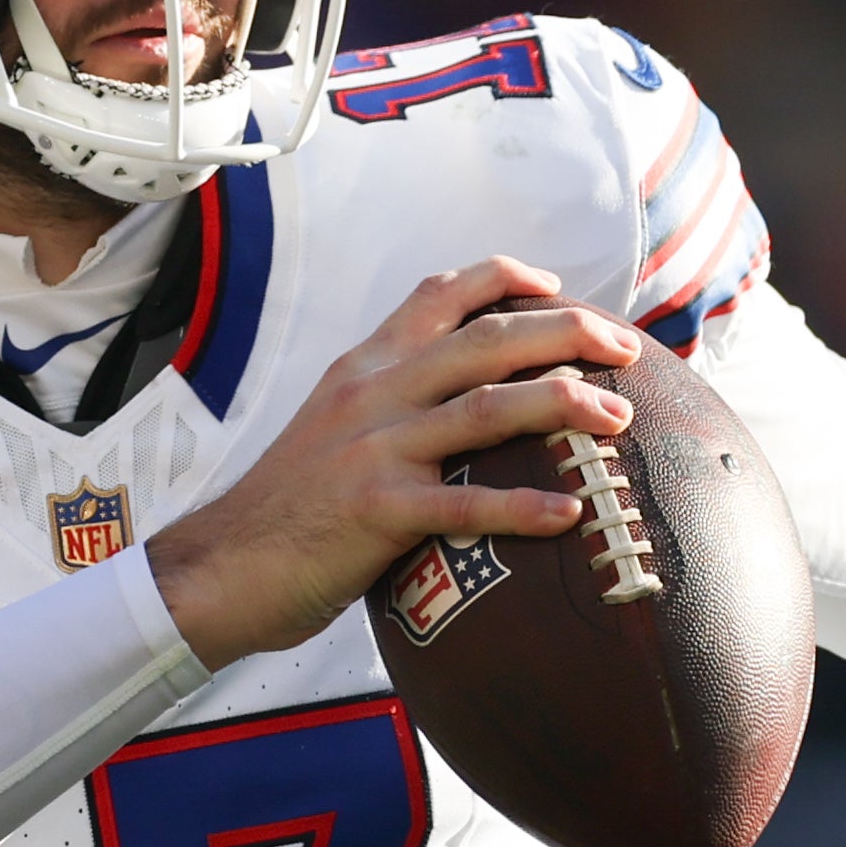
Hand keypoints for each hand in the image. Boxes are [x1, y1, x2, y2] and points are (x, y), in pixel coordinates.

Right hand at [149, 259, 643, 666]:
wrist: (220, 567)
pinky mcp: (375, 510)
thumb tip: (459, 401)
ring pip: (486, 407)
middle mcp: (373, 393)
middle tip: (625, 346)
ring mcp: (374, 448)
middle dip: (566, 331)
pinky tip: (571, 515)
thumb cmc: (290, 508)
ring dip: (563, 405)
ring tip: (619, 417)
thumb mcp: (333, 429)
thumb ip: (390, 403)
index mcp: (365, 368)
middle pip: (485, 339)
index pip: (438, 293)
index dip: (504, 279)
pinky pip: (464, 505)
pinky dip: (522, 507)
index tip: (555, 285)